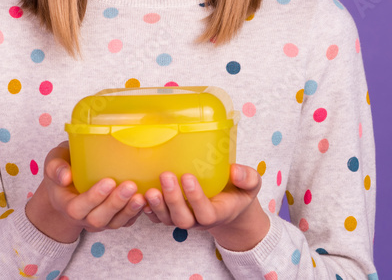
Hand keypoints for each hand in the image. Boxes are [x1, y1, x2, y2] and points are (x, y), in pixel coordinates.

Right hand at [25, 140, 146, 242]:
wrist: (67, 186)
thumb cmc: (63, 169)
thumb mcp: (53, 162)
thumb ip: (56, 167)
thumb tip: (66, 176)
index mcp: (66, 204)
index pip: (78, 208)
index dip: (93, 197)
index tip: (109, 181)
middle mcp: (83, 218)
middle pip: (98, 219)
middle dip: (115, 204)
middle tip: (130, 186)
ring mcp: (99, 221)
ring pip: (114, 223)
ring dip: (129, 211)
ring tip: (141, 196)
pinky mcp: (113, 219)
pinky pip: (125, 222)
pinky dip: (136, 214)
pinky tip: (147, 201)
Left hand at [141, 164, 267, 245]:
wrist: (229, 206)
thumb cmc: (238, 192)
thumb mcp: (251, 185)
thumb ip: (247, 178)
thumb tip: (235, 171)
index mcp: (217, 213)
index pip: (205, 213)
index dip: (195, 198)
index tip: (188, 176)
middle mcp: (198, 220)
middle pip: (182, 219)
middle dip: (173, 199)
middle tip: (166, 176)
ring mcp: (184, 219)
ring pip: (168, 220)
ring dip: (157, 206)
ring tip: (149, 188)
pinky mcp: (171, 216)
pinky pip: (158, 218)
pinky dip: (148, 210)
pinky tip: (140, 196)